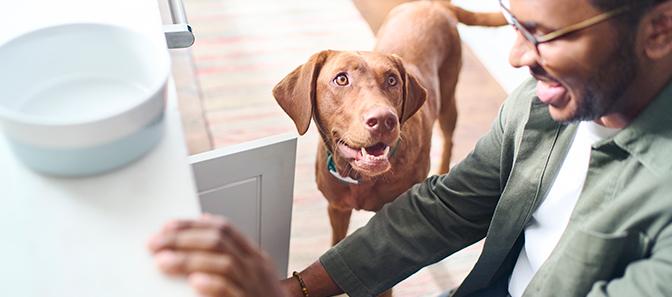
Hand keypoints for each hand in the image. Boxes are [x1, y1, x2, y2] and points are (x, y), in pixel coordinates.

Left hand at [148, 214, 287, 296]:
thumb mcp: (251, 270)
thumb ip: (230, 250)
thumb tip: (204, 221)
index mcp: (254, 255)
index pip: (223, 228)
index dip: (193, 225)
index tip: (167, 227)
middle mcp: (255, 266)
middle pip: (218, 242)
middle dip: (183, 239)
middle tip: (155, 244)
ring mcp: (254, 285)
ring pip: (223, 263)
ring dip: (189, 260)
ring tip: (163, 261)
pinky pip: (230, 290)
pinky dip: (212, 284)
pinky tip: (194, 282)